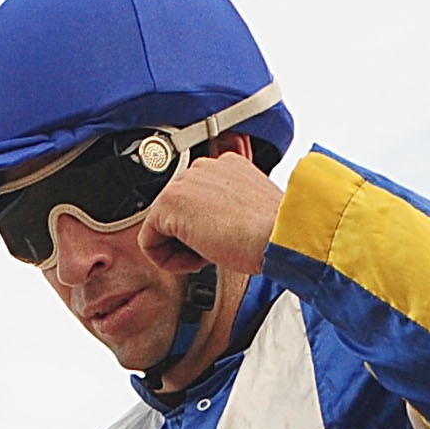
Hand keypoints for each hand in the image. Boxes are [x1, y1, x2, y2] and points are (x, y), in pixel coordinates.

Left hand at [140, 151, 285, 280]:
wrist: (279, 236)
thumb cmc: (274, 232)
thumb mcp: (251, 213)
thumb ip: (226, 210)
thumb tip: (211, 227)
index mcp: (227, 166)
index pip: (197, 201)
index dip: (206, 230)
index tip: (224, 240)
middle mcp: (204, 167)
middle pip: (176, 214)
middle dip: (191, 240)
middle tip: (219, 248)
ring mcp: (184, 181)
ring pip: (162, 228)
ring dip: (183, 250)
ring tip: (211, 252)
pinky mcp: (169, 202)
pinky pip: (149, 243)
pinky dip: (169, 261)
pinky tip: (198, 259)